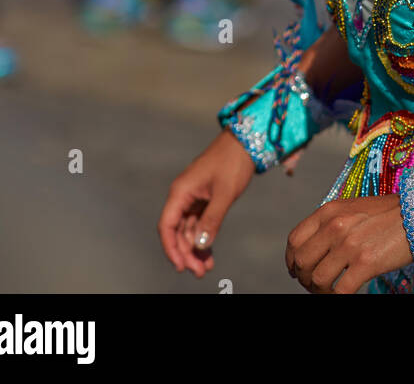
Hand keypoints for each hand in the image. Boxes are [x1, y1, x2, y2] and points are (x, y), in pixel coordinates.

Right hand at [158, 131, 254, 276]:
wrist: (247, 142)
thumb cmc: (233, 163)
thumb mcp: (224, 193)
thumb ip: (212, 220)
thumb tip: (199, 245)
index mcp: (181, 191)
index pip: (167, 225)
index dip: (171, 248)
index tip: (181, 266)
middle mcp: (183, 195)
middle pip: (177, 231)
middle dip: (186, 253)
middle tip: (199, 272)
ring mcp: (193, 197)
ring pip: (188, 229)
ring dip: (195, 249)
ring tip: (206, 268)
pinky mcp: (204, 198)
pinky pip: (198, 223)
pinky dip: (203, 238)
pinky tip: (208, 254)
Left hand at [285, 195, 412, 294]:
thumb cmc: (387, 214)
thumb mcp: (353, 209)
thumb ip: (332, 223)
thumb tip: (315, 249)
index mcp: (329, 210)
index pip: (295, 239)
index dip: (291, 260)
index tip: (296, 270)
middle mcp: (335, 225)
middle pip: (301, 261)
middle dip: (304, 278)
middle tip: (314, 285)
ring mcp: (349, 244)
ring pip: (317, 279)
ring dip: (320, 291)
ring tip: (330, 291)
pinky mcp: (365, 263)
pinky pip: (340, 291)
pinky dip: (338, 298)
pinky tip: (346, 294)